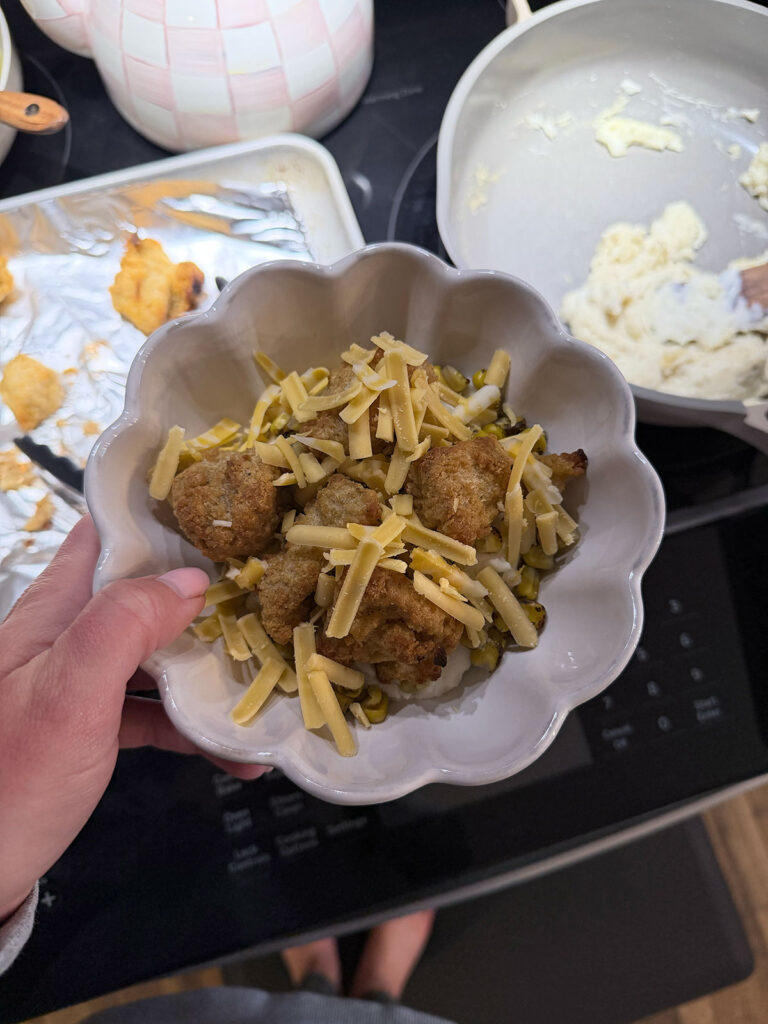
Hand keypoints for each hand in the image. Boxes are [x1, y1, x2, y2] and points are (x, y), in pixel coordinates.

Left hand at [0, 516, 266, 920]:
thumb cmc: (8, 779)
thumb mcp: (69, 691)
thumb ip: (124, 625)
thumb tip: (190, 583)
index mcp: (55, 610)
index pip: (106, 535)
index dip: (158, 518)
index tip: (220, 517)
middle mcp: (68, 637)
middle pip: (143, 593)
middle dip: (202, 592)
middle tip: (263, 594)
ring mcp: (81, 684)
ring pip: (155, 651)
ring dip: (206, 659)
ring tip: (262, 668)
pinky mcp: (91, 729)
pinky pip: (152, 710)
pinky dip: (191, 723)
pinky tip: (234, 750)